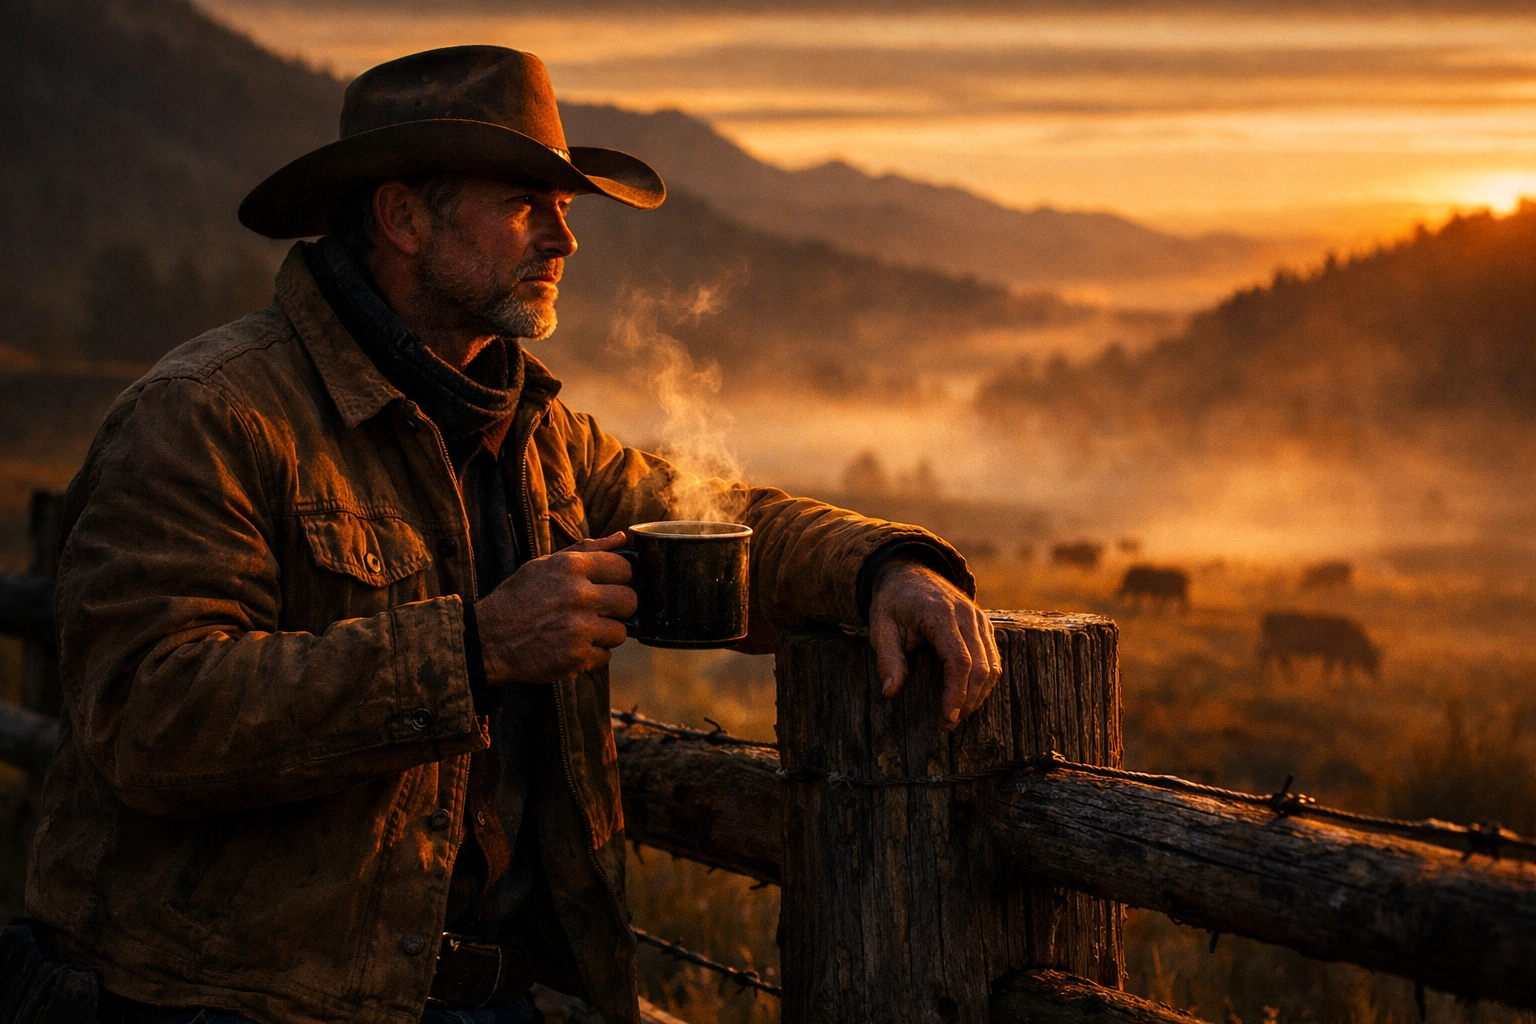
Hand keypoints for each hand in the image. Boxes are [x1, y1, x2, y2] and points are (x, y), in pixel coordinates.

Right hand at [474, 532, 636, 684]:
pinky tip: (572, 646)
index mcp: (572, 567)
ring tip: (581, 630)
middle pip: (629, 601)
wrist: (488, 638)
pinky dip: (592, 655)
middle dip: (617, 607)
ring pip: (621, 632)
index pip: (624, 568)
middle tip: (597, 611)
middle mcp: (578, 596)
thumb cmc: (518, 598)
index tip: (608, 585)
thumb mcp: (545, 565)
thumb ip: (587, 550)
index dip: (619, 578)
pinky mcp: (576, 657)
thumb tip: (622, 538)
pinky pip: (605, 656)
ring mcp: (579, 628)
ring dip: (605, 634)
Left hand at [869, 560, 1000, 730]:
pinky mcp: (984, 624)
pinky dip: (985, 681)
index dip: (956, 692)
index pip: (959, 660)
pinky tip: (969, 696)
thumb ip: (887, 659)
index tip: (947, 717)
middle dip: (969, 700)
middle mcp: (967, 614)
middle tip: (949, 723)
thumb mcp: (881, 628)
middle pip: (981, 666)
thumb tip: (891, 691)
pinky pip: (993, 657)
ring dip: (979, 694)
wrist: (909, 574)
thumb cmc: (893, 603)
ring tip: (958, 714)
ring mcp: (979, 618)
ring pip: (993, 664)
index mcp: (940, 613)